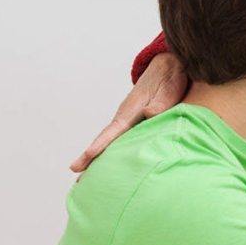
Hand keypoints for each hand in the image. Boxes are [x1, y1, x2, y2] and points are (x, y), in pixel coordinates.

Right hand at [69, 53, 187, 171]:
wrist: (169, 67)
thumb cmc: (169, 79)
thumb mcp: (168, 90)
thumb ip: (160, 104)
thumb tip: (149, 114)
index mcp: (131, 109)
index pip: (114, 129)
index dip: (102, 143)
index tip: (89, 155)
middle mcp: (125, 116)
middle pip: (105, 139)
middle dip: (90, 157)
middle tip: (76, 175)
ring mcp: (128, 120)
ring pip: (111, 141)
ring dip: (97, 158)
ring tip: (85, 177)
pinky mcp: (135, 123)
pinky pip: (120, 140)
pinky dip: (111, 152)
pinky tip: (108, 165)